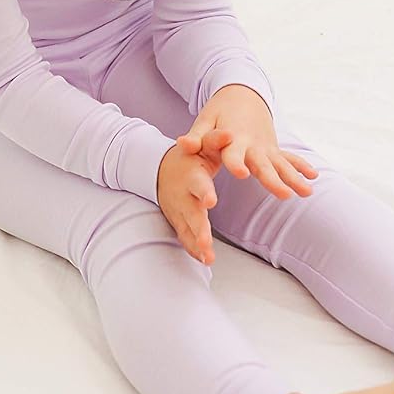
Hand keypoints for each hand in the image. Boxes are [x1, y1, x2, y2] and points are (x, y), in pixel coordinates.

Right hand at [156, 135, 222, 263]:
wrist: (162, 170)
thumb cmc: (191, 157)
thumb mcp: (202, 146)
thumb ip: (216, 139)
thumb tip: (231, 134)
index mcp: (191, 175)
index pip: (197, 184)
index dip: (203, 192)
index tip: (211, 201)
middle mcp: (183, 195)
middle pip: (191, 213)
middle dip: (198, 228)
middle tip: (206, 242)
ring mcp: (178, 211)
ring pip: (187, 229)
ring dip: (196, 244)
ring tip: (208, 257)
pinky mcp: (178, 221)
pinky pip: (184, 237)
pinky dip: (193, 249)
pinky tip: (205, 259)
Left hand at [179, 85, 318, 200]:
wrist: (242, 95)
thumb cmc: (219, 111)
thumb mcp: (205, 120)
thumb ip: (196, 136)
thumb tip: (183, 145)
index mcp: (234, 138)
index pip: (234, 154)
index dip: (236, 163)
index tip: (243, 175)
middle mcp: (252, 144)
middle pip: (263, 165)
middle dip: (273, 180)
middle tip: (284, 194)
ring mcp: (266, 147)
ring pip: (281, 165)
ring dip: (294, 178)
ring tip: (308, 192)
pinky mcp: (273, 148)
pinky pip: (289, 159)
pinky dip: (301, 167)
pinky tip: (314, 177)